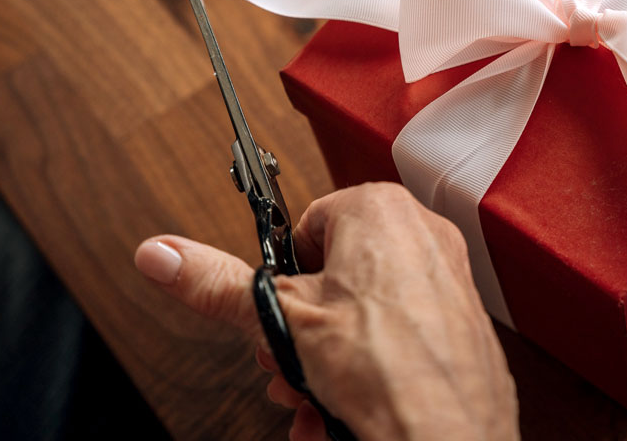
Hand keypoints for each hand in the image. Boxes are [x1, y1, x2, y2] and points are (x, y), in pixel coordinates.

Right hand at [134, 182, 519, 440]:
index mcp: (378, 208)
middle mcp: (421, 232)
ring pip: (368, 309)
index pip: (306, 227)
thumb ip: (216, 283)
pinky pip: (402, 332)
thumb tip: (164, 254)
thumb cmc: (385, 368)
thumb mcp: (280, 318)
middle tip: (287, 358)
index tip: (274, 309)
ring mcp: (448, 277)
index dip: (283, 278)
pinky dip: (370, 364)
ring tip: (313, 390)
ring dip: (329, 355)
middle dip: (302, 327)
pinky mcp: (462, 320)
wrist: (447, 432)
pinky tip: (346, 403)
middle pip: (336, 274)